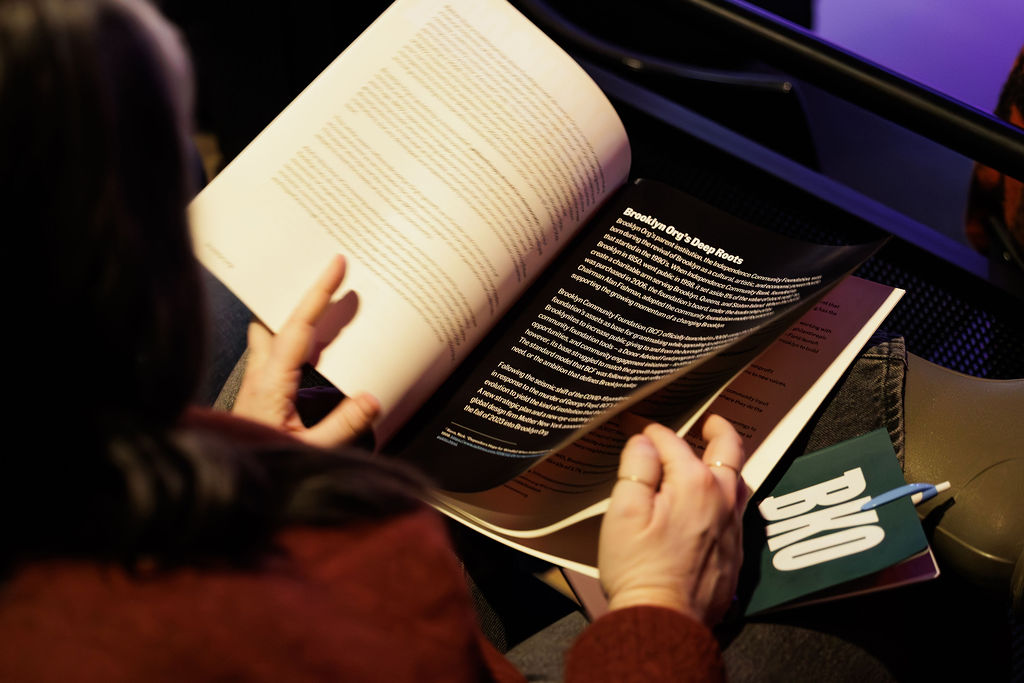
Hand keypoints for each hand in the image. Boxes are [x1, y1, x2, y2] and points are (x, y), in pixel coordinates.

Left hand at [232, 255, 379, 448]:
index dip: (318, 294)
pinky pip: (273, 353)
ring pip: (270, 335)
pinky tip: (309, 350)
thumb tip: (372, 399)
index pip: (298, 327)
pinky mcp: (257, 393)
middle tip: (329, 276)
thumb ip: (342, 426)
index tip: (335, 265)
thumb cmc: (257, 462)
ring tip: (320, 306)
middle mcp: (259, 375)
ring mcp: (255, 383)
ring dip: (291, 319)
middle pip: (278, 321)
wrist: (223, 482)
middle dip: (304, 297)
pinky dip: (291, 340)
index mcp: (272, 382)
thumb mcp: (310, 451)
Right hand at [598, 415, 747, 625]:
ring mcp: (733, 526)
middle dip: (718, 429)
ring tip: (715, 455)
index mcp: (694, 482)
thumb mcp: (623, 511)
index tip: (638, 430)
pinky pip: (739, 510)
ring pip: (739, 480)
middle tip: (710, 421)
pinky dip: (728, 493)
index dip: (653, 433)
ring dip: (728, 462)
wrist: (664, 620)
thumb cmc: (638, 568)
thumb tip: (645, 441)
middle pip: (728, 450)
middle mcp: (722, 499)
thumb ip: (637, 467)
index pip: (673, 442)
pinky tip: (715, 500)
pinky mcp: (735, 551)